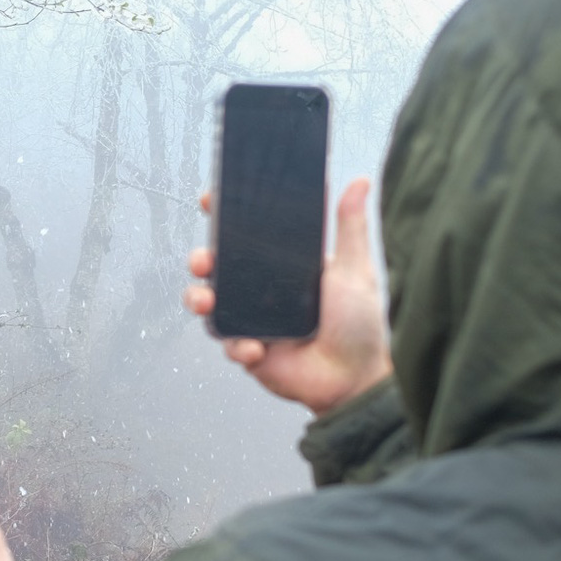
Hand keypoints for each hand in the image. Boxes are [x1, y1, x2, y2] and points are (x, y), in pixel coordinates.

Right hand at [185, 178, 391, 415]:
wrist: (355, 379)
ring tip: (206, 301)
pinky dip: (236, 344)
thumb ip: (350, 228)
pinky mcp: (248, 350)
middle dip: (201, 259)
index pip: (246, 235)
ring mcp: (251, 320)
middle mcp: (260, 290)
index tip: (208, 200)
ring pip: (210, 303)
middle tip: (204, 259)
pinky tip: (254, 347)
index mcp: (281, 266)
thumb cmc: (359, 325)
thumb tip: (360, 181)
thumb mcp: (354, 269)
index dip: (223, 217)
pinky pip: (228, 342)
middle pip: (218, 266)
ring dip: (199, 298)